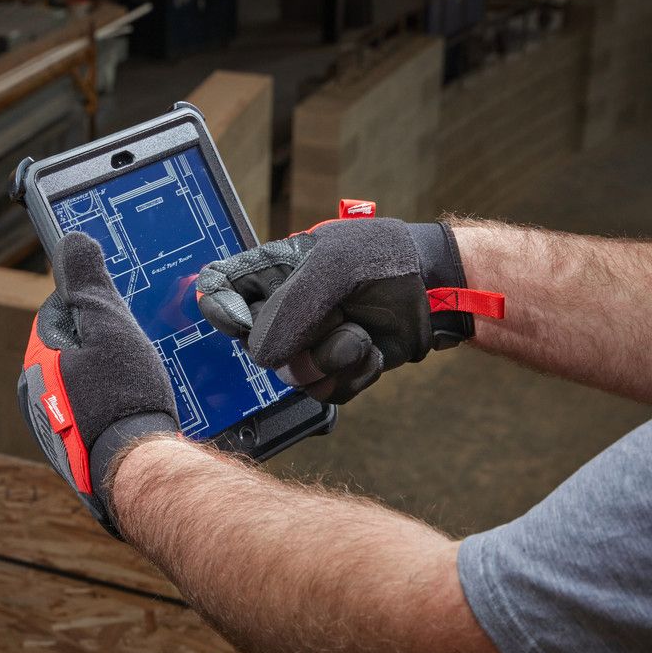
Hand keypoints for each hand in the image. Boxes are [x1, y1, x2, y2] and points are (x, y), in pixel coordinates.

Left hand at [17, 232, 178, 535]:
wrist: (134, 468)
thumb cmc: (123, 396)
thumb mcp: (110, 327)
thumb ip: (88, 285)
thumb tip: (71, 239)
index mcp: (36, 359)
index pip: (63, 313)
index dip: (97, 311)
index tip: (124, 320)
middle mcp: (32, 394)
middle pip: (73, 350)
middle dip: (102, 348)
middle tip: (135, 356)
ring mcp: (48, 427)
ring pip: (81, 383)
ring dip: (105, 379)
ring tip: (137, 386)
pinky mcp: (68, 451)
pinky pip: (87, 414)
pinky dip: (107, 408)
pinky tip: (130, 414)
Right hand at [196, 213, 500, 403]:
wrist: (436, 288)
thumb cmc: (384, 259)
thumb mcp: (334, 266)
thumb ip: (291, 306)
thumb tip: (261, 356)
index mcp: (268, 273)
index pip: (216, 290)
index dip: (218, 310)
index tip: (242, 322)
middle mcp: (279, 312)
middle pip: (255, 347)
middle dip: (300, 340)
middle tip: (334, 314)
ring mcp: (305, 345)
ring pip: (293, 377)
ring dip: (335, 358)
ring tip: (360, 331)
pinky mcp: (334, 371)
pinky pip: (326, 392)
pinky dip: (355, 373)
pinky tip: (372, 349)